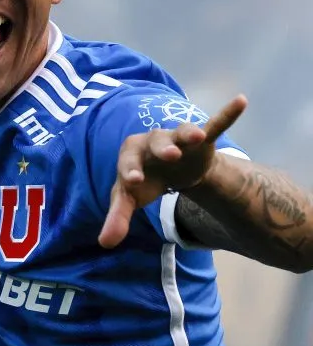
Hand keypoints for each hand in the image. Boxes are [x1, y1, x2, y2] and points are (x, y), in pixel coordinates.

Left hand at [99, 94, 247, 248]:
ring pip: (183, 133)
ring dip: (190, 133)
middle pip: (156, 142)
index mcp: (131, 153)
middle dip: (163, 148)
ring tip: (198, 136)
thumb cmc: (144, 181)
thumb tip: (104, 244)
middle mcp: (154, 141)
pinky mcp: (202, 141)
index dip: (131, 170)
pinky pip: (215, 124)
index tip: (135, 181)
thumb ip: (117, 218)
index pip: (129, 162)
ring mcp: (179, 139)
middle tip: (171, 155)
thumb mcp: (129, 199)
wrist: (168, 171)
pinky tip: (240, 101)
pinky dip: (226, 115)